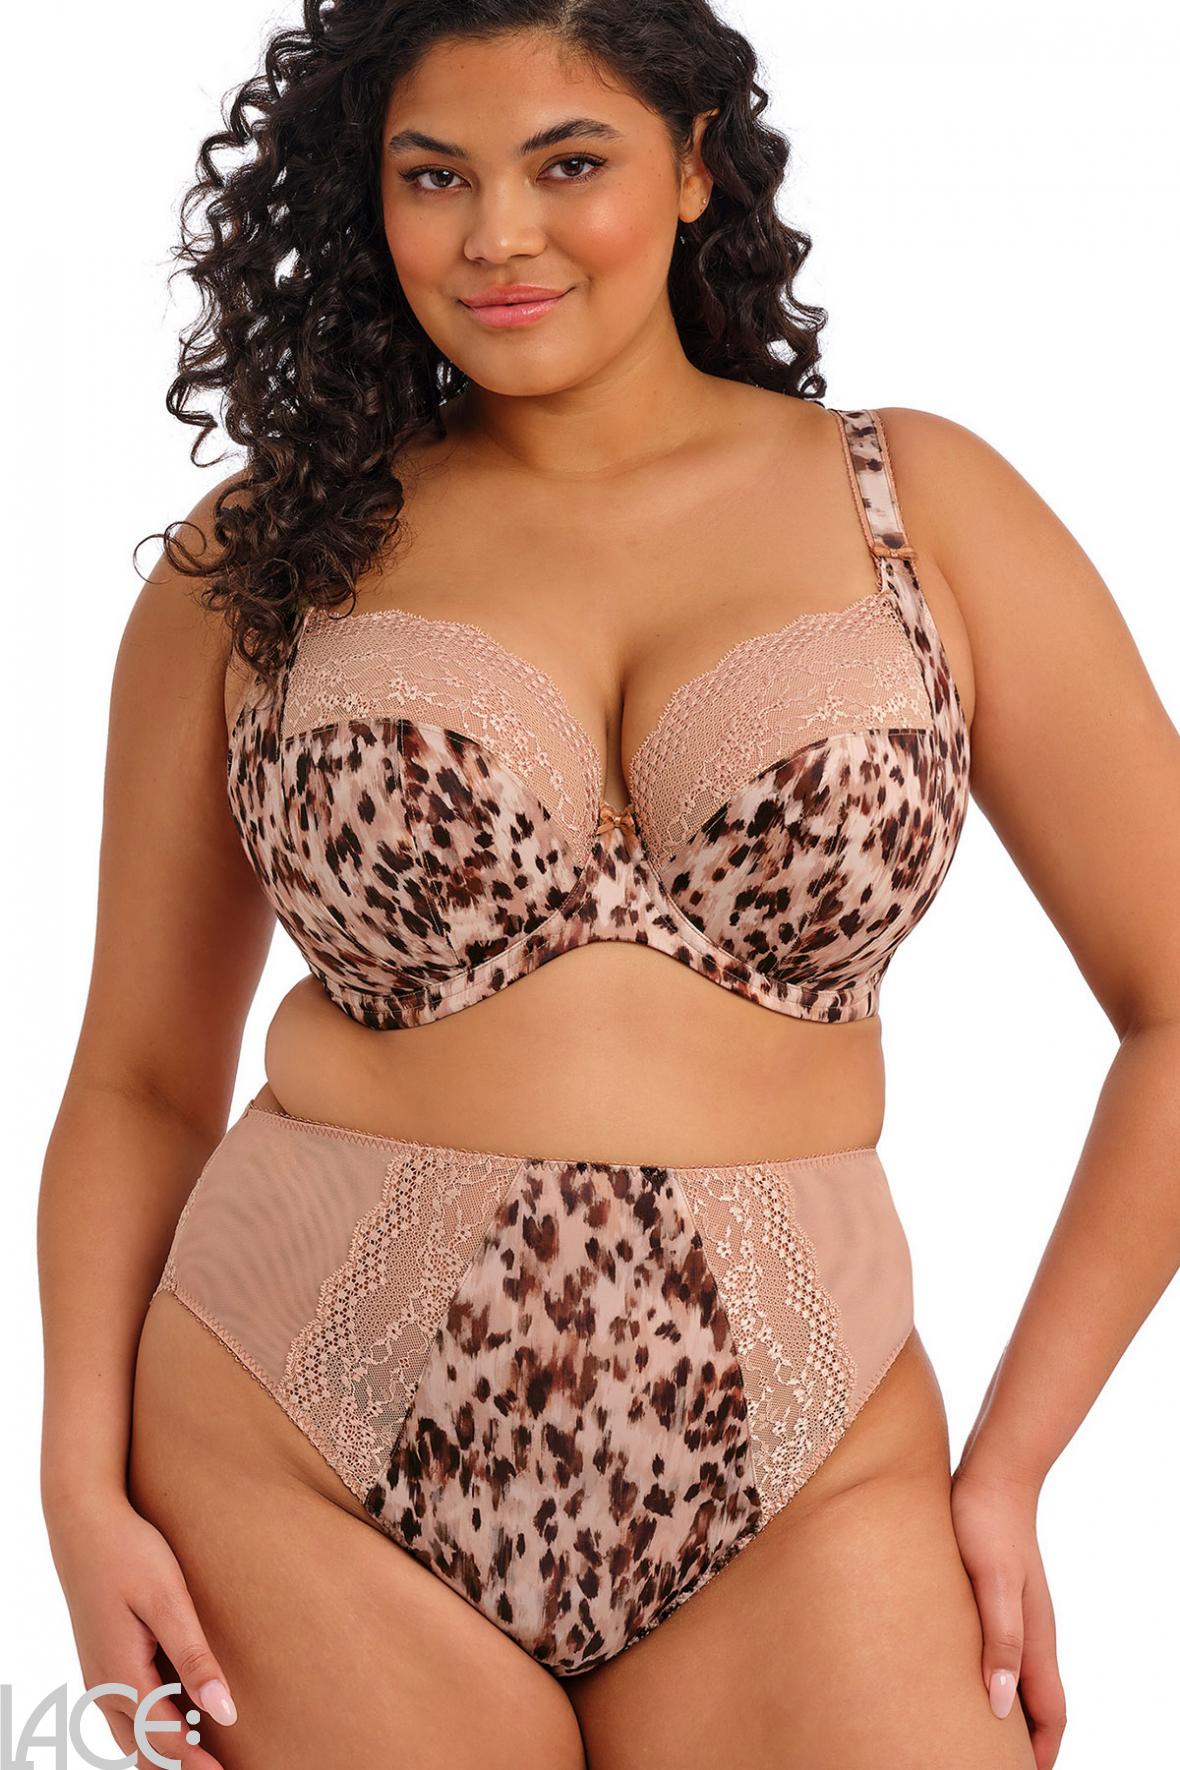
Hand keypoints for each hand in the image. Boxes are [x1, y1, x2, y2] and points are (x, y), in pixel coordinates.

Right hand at [43, 1489, 236, 1768]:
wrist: (82, 1522)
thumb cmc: (129, 1552)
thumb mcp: (168, 1599)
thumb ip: (194, 1657)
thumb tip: (225, 1712)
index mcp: (121, 1676)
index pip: (165, 1738)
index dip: (197, 1763)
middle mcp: (104, 1686)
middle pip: (144, 1748)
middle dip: (179, 1764)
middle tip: (216, 1769)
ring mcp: (97, 1676)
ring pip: (130, 1735)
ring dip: (163, 1749)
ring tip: (201, 1753)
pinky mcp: (100, 1661)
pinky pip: (124, 1712)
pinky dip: (149, 1728)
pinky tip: (178, 1717)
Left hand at [949, 1462, 1066, 1769]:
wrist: (993, 1472)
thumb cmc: (987, 1521)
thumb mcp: (991, 1582)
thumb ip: (1000, 1640)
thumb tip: (999, 1706)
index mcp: (1036, 1637)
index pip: (1051, 1713)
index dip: (1041, 1752)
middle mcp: (1032, 1631)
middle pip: (1038, 1702)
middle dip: (1023, 1741)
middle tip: (986, 1762)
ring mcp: (1017, 1612)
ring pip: (1019, 1677)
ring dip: (1005, 1709)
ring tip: (970, 1731)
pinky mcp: (996, 1594)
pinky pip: (1001, 1648)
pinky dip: (990, 1674)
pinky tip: (958, 1671)